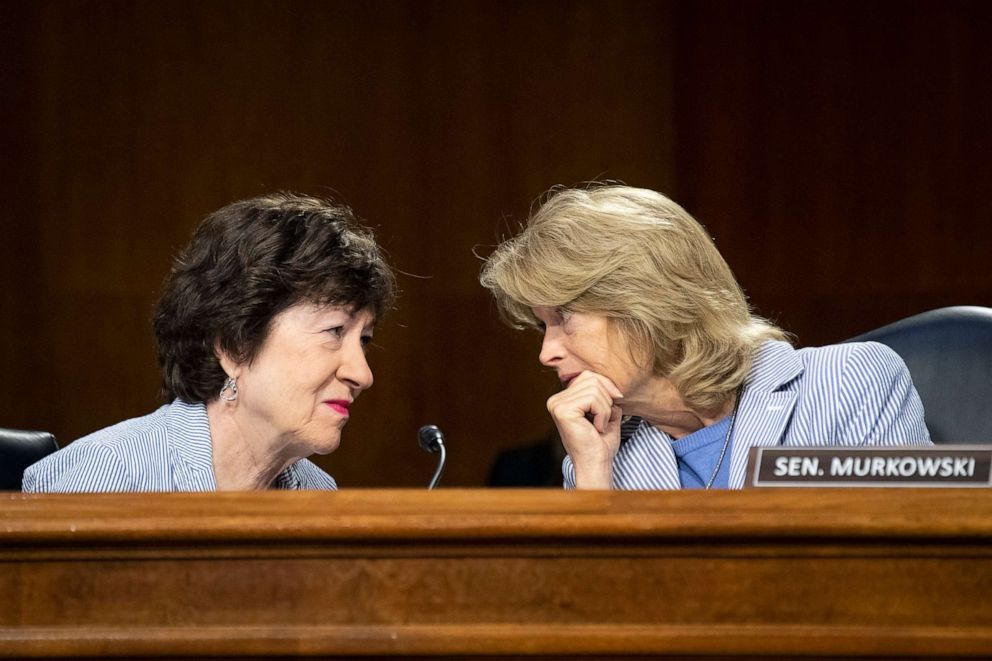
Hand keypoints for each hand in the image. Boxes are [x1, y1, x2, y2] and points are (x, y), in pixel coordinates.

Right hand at [546, 371, 623, 488]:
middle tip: (604, 420)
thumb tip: (612, 383)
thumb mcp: (605, 411)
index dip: (606, 387)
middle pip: (591, 379)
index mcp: (562, 399)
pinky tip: (597, 428)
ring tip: (600, 426)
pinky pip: (592, 398)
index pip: (588, 376)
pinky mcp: (563, 411)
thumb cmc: (601, 443)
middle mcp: (556, 400)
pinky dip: (602, 413)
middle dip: (607, 398)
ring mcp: (557, 405)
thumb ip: (605, 394)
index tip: (615, 403)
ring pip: (594, 388)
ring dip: (605, 409)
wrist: (596, 464)